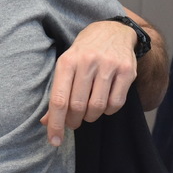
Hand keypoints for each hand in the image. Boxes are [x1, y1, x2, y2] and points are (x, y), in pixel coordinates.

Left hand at [41, 20, 137, 145]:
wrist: (111, 31)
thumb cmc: (83, 54)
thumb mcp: (65, 67)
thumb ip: (57, 94)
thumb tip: (45, 123)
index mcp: (66, 62)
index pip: (58, 99)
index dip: (55, 124)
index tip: (54, 141)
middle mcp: (87, 62)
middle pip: (78, 105)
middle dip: (74, 121)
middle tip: (73, 123)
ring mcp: (108, 66)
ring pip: (97, 106)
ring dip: (91, 117)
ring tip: (88, 114)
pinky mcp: (127, 71)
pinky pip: (116, 103)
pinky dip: (108, 111)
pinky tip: (103, 106)